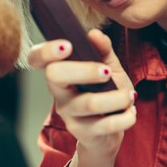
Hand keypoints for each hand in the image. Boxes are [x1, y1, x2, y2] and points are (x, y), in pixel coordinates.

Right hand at [27, 29, 136, 156]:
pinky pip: (104, 125)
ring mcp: (68, 112)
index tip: (67, 45)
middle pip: (55, 75)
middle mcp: (58, 91)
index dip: (45, 50)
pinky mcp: (82, 132)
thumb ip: (102, 49)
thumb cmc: (106, 91)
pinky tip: (130, 113)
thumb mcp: (108, 65)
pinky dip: (123, 117)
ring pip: (88, 103)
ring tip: (129, 95)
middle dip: (84, 70)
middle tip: (107, 71)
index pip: (36, 58)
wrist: (110, 130)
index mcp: (60, 69)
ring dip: (115, 98)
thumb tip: (94, 34)